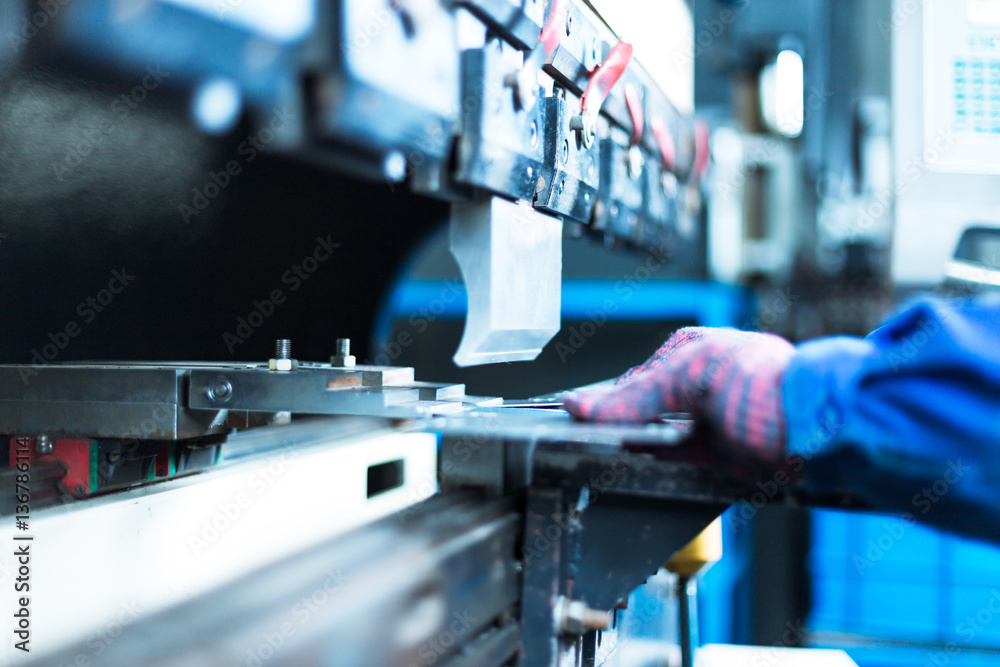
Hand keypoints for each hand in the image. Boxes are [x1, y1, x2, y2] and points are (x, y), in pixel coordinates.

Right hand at [562, 327, 796, 463]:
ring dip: (633, 449)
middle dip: (616, 425)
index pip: (629, 380)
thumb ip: (633, 397)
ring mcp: (705, 423)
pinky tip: (637, 469)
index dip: (601, 400)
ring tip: (607, 458)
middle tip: (586, 440)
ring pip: (652, 439)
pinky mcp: (717, 458)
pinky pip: (672, 464)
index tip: (572, 417)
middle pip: (639, 410)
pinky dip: (653, 468)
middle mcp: (696, 386)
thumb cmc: (763, 384)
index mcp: (688, 352)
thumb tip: (579, 405)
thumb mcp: (687, 378)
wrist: (817, 428)